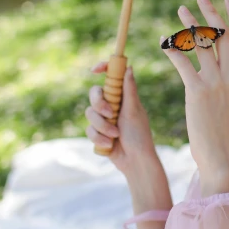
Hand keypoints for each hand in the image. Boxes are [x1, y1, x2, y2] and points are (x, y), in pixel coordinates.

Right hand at [85, 61, 157, 179]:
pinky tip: (109, 145)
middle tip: (110, 113)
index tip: (94, 70)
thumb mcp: (134, 111)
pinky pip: (89, 130)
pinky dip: (98, 138)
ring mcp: (103, 119)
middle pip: (94, 94)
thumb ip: (129, 90)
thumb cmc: (139, 135)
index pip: (110, 77)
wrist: (135, 161)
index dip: (102, 68)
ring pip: (89, 113)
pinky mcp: (97, 133)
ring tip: (115, 135)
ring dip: (102, 125)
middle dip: (99, 104)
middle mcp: (112, 105)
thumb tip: (129, 67)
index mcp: (122, 96)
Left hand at [160, 0, 228, 179]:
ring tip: (179, 10)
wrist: (222, 155)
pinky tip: (164, 40)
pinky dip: (172, 48)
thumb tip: (225, 62)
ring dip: (189, 23)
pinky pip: (183, 62)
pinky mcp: (198, 92)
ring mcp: (216, 82)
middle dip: (210, 12)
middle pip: (222, 34)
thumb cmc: (225, 129)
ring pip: (202, 43)